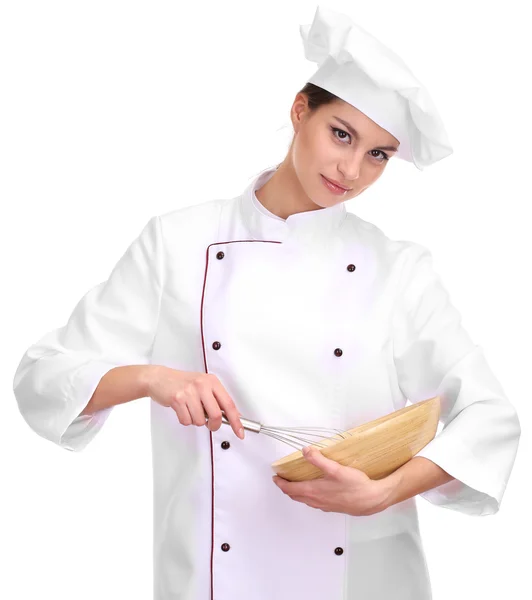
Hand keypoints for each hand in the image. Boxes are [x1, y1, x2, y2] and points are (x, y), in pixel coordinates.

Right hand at [147, 366, 244, 439]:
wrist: (160, 378)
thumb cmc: (183, 383)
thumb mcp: (203, 385)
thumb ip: (217, 399)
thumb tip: (232, 416)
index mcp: (212, 381)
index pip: (229, 404)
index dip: (236, 421)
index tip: (239, 432)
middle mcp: (202, 385)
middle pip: (216, 415)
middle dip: (213, 425)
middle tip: (210, 424)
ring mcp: (190, 392)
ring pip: (200, 421)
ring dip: (195, 421)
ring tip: (190, 409)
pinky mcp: (178, 399)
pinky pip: (186, 420)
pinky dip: (185, 420)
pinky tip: (182, 410)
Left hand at [272, 446, 390, 515]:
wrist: (372, 500)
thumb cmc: (355, 486)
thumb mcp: (336, 469)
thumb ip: (319, 460)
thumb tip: (305, 451)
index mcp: (313, 491)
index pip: (290, 489)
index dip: (280, 483)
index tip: (275, 477)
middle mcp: (316, 501)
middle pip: (295, 496)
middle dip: (286, 488)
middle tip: (281, 480)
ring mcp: (324, 506)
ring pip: (304, 500)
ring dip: (296, 493)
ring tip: (295, 484)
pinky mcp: (332, 507)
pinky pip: (314, 503)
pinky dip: (307, 496)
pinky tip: (314, 491)